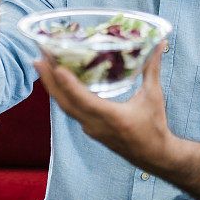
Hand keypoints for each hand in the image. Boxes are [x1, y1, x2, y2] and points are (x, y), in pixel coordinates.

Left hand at [33, 41, 174, 169]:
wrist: (153, 156)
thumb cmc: (155, 126)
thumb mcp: (154, 96)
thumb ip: (152, 69)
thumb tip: (160, 43)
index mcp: (113, 117)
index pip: (86, 101)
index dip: (70, 86)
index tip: (57, 69)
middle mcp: (96, 124)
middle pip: (66, 103)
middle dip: (50, 81)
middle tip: (38, 58)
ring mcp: (90, 128)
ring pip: (65, 107)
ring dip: (51, 87)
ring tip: (41, 65)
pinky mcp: (89, 128)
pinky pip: (70, 110)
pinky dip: (61, 94)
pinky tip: (56, 80)